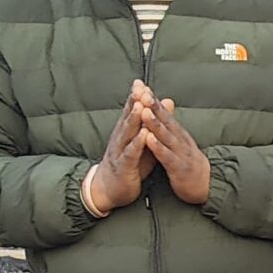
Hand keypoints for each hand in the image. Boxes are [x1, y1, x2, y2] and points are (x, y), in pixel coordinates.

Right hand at [86, 82, 156, 212]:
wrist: (109, 190)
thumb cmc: (129, 164)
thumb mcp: (142, 143)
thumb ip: (151, 124)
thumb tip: (163, 104)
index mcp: (125, 132)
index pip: (131, 111)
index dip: (135, 97)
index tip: (141, 82)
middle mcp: (120, 138)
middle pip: (128, 117)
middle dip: (134, 102)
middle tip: (140, 87)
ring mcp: (120, 151)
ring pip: (127, 133)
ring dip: (134, 119)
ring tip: (142, 106)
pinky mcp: (124, 166)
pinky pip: (131, 153)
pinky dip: (137, 144)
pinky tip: (144, 136)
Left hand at [140, 96, 211, 205]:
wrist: (207, 186)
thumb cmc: (189, 164)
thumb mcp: (180, 143)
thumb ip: (170, 128)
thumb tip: (163, 109)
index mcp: (179, 134)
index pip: (165, 114)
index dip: (154, 101)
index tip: (142, 87)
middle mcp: (180, 140)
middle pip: (166, 120)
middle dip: (154, 106)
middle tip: (143, 92)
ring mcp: (181, 154)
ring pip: (166, 136)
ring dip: (155, 123)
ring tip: (144, 111)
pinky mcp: (179, 168)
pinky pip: (167, 156)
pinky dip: (158, 147)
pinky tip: (149, 139)